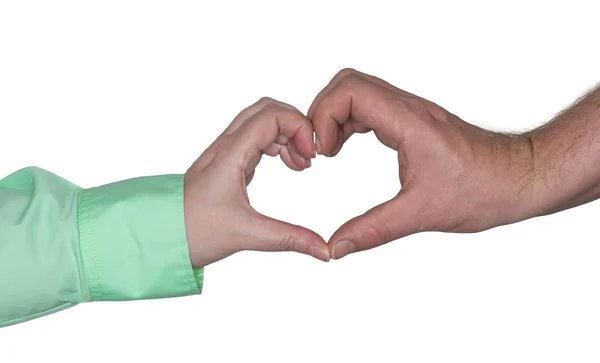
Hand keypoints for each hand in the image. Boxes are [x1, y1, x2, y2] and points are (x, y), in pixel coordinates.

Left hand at [184, 97, 329, 267]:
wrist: (160, 236)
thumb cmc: (193, 231)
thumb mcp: (247, 235)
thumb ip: (289, 239)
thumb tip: (324, 250)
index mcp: (230, 154)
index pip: (272, 115)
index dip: (299, 127)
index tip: (311, 156)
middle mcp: (227, 146)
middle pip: (267, 108)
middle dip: (296, 125)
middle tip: (310, 154)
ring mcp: (226, 152)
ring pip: (261, 120)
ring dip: (287, 134)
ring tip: (301, 164)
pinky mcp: (227, 162)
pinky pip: (256, 137)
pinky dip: (277, 143)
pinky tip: (287, 165)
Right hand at [308, 69, 536, 259]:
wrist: (520, 178)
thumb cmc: (484, 189)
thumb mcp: (422, 214)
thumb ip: (373, 230)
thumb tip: (336, 246)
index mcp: (409, 122)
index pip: (350, 91)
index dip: (323, 117)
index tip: (322, 153)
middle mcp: (408, 108)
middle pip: (348, 83)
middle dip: (322, 113)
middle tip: (319, 150)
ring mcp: (411, 112)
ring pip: (358, 91)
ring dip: (335, 116)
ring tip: (328, 151)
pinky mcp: (413, 121)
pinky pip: (371, 107)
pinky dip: (350, 122)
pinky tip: (346, 147)